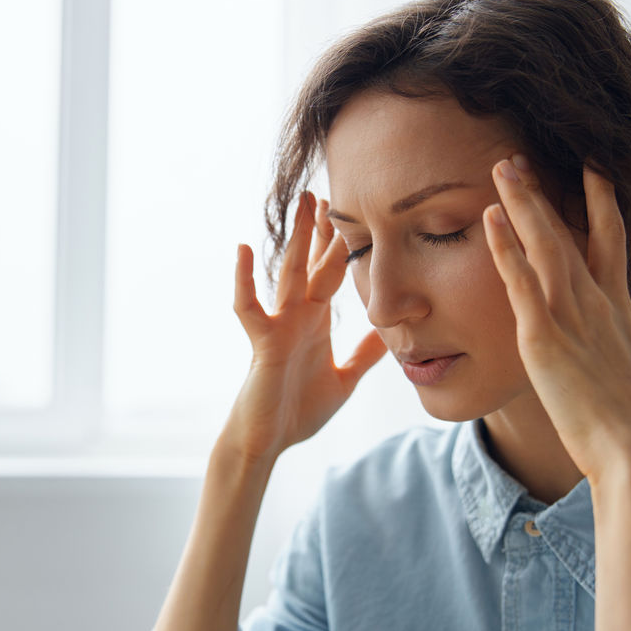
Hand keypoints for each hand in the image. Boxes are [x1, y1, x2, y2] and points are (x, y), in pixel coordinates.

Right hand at [226, 191, 386, 462]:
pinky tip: (243, 249)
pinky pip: (251, 306)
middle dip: (320, 228)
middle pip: (312, 262)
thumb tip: (388, 332)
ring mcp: (279, 325)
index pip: (331, 272)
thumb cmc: (298, 411)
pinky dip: (245, 279)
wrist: (270, 441)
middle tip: (326, 190)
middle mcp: (297, 316)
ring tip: (302, 202)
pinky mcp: (263, 342)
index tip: (351, 209)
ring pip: (289, 273)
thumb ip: (364, 355)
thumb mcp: (344, 379)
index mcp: (315, 321)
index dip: (340, 243)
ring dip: (296, 237)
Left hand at [483, 156, 630, 479]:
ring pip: (544, 244)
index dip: (598, 202)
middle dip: (544, 191)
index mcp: (621, 307)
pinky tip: (490, 217)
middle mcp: (597, 301)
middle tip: (518, 156)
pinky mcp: (544, 336)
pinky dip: (505, 247)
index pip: (608, 239)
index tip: (590, 167)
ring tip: (501, 167)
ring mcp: (571, 314)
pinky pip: (519, 280)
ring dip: (521, 203)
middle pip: (568, 231)